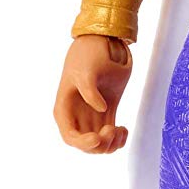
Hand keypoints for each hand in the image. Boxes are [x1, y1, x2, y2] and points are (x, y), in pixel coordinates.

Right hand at [53, 35, 131, 153]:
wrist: (101, 43)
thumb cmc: (88, 56)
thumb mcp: (86, 70)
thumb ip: (89, 90)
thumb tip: (101, 109)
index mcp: (64, 109)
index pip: (70, 136)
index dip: (82, 143)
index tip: (97, 137)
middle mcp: (75, 117)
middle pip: (85, 145)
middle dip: (99, 144)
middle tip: (112, 129)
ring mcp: (91, 117)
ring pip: (99, 145)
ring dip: (111, 144)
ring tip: (120, 129)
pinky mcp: (106, 115)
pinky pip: (110, 137)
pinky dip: (118, 139)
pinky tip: (124, 129)